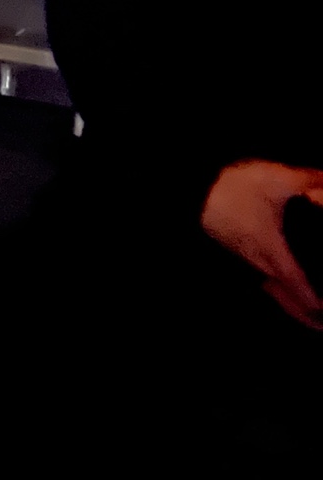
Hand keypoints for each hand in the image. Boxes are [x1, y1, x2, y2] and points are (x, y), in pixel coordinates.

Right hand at [201, 160, 322, 329]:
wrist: (194, 187)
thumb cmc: (236, 188)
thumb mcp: (277, 178)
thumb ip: (309, 179)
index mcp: (277, 254)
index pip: (303, 292)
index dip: (318, 307)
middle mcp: (263, 263)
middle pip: (288, 301)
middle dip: (308, 314)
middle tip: (322, 324)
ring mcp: (248, 258)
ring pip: (275, 292)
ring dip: (293, 303)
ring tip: (312, 310)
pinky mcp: (239, 250)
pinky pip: (265, 280)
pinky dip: (280, 289)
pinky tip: (284, 278)